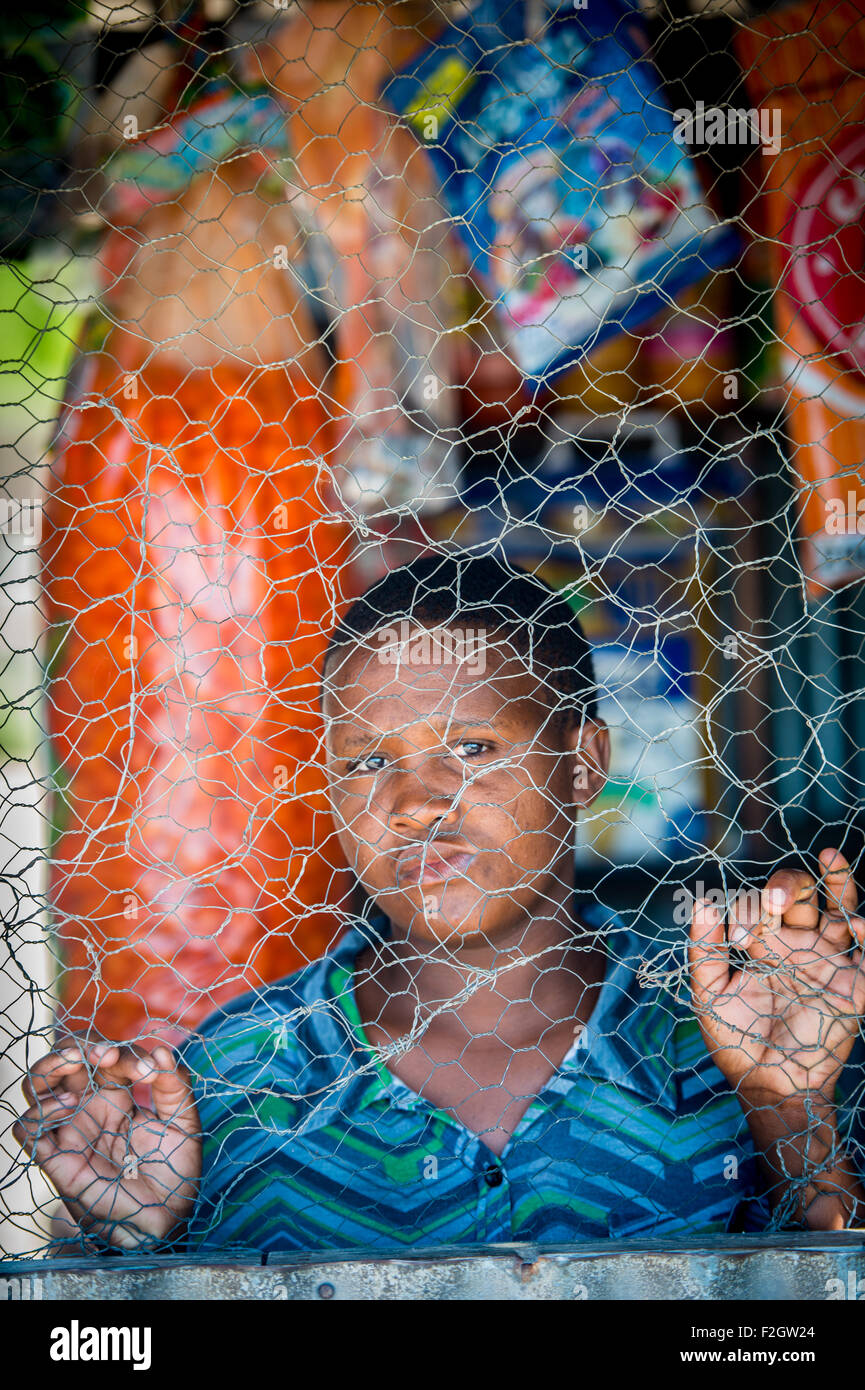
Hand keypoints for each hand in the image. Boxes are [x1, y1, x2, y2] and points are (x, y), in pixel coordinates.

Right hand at [14, 1041, 200, 1249]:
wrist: (164, 1220)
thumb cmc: (175, 1170)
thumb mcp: (183, 1123)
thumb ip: (175, 1086)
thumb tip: (162, 1050)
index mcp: (117, 1093)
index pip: (107, 1057)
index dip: (124, 1054)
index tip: (147, 1069)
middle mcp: (88, 1107)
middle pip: (62, 1060)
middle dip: (76, 1047)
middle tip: (100, 1054)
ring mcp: (69, 1130)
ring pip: (36, 1086)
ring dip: (48, 1068)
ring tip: (74, 1068)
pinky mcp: (55, 1158)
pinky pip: (27, 1129)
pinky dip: (38, 1112)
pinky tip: (67, 1108)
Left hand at [688, 848, 864, 1105]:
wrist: (768, 1086)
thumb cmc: (734, 1039)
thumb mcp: (709, 994)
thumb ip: (704, 950)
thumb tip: (701, 902)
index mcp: (765, 942)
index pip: (763, 904)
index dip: (753, 906)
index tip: (741, 935)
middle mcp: (799, 944)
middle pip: (804, 895)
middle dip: (790, 884)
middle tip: (775, 897)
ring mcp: (829, 963)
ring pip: (843, 910)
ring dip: (840, 883)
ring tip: (831, 858)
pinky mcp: (854, 989)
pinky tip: (860, 925)